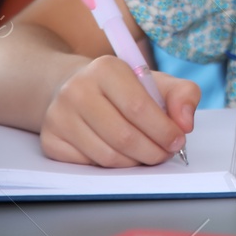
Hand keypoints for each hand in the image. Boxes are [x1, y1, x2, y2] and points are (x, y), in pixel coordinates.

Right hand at [41, 56, 198, 167]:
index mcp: (106, 69)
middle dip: (152, 151)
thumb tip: (185, 123)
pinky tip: (123, 155)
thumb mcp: (157, 82)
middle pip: (123, 135)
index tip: (178, 140)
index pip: (138, 107)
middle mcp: (77, 90)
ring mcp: (59, 116)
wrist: (78, 89)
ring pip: (106, 155)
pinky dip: (112, 166)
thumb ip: (183, 95)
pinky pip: (89, 165)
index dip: (163, 130)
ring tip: (147, 155)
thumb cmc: (125, 88)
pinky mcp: (50, 140)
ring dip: (135, 162)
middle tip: (165, 154)